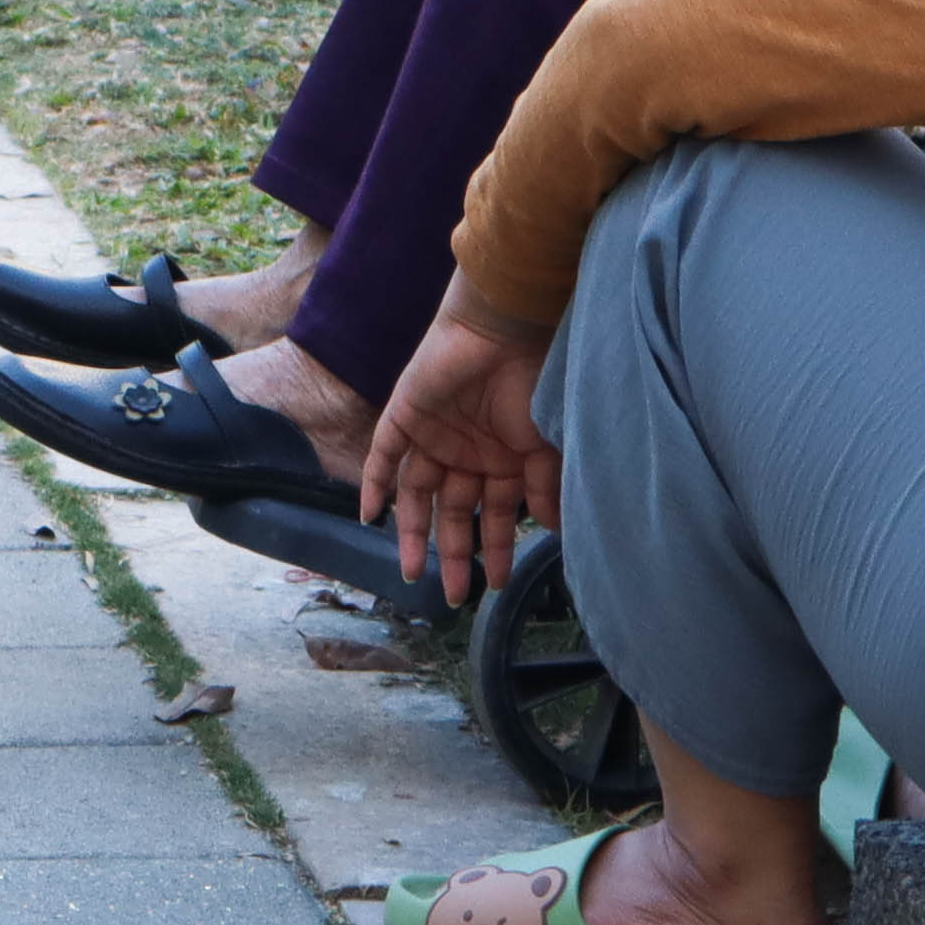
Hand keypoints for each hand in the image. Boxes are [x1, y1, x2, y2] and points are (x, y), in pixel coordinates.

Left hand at [358, 313, 556, 607]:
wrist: (502, 329)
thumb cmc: (533, 381)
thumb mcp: (545, 445)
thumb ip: (544, 489)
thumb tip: (554, 533)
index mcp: (501, 459)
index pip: (494, 515)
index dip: (495, 550)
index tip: (494, 586)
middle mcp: (466, 452)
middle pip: (454, 513)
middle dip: (455, 554)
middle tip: (453, 596)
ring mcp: (433, 435)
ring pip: (417, 494)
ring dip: (413, 532)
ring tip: (412, 573)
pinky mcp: (405, 416)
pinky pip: (383, 457)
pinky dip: (375, 485)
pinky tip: (370, 518)